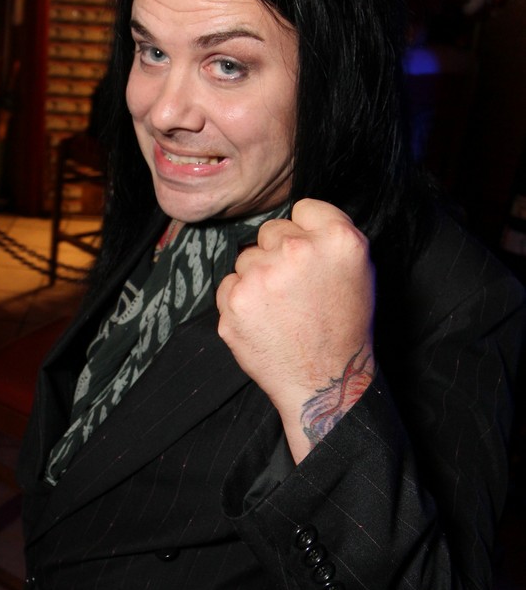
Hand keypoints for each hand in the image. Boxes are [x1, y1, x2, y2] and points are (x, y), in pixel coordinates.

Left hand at [216, 199, 375, 460]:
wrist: (324, 382)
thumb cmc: (343, 327)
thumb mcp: (359, 271)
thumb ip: (330, 236)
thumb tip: (299, 216)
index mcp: (338, 239)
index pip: (304, 207)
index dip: (306, 231)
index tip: (309, 254)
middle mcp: (298, 250)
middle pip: (271, 230)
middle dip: (279, 254)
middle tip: (296, 290)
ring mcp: (263, 275)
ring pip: (247, 257)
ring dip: (258, 278)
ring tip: (282, 309)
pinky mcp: (236, 300)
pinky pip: (229, 284)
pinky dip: (240, 301)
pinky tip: (263, 321)